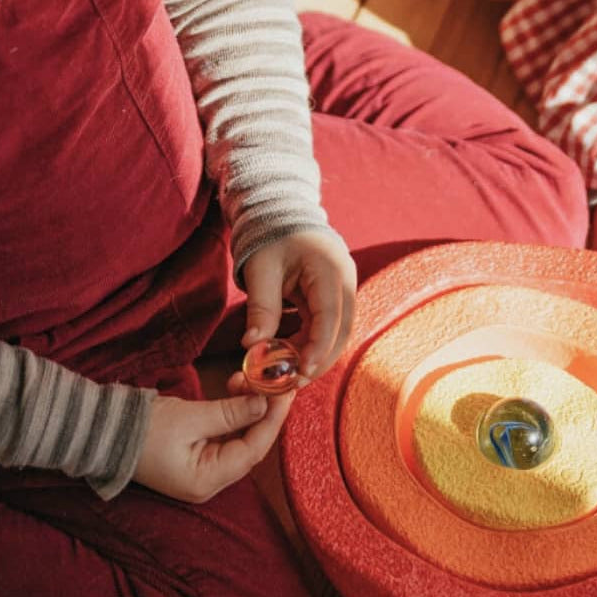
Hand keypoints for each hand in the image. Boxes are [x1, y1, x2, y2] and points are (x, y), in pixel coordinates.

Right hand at [133, 391, 293, 502]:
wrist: (98, 430)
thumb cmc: (141, 428)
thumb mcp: (190, 417)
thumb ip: (231, 412)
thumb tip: (265, 403)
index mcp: (206, 481)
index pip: (254, 451)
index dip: (273, 420)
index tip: (287, 392)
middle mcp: (208, 482)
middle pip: (250, 446)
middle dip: (264, 412)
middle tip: (275, 382)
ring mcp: (201, 470)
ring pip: (239, 439)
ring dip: (248, 408)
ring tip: (249, 378)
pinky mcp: (195, 456)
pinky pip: (224, 435)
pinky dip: (233, 413)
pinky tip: (236, 388)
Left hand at [240, 230, 356, 380]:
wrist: (281, 213)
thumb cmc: (269, 236)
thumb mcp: (261, 269)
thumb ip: (261, 307)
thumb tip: (251, 346)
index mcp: (329, 269)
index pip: (330, 316)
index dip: (317, 347)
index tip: (300, 370)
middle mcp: (345, 281)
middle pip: (341, 331)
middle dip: (318, 360)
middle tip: (292, 383)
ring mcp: (344, 289)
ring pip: (337, 334)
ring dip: (315, 356)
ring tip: (288, 375)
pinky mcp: (335, 297)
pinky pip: (328, 327)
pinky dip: (311, 344)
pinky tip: (290, 357)